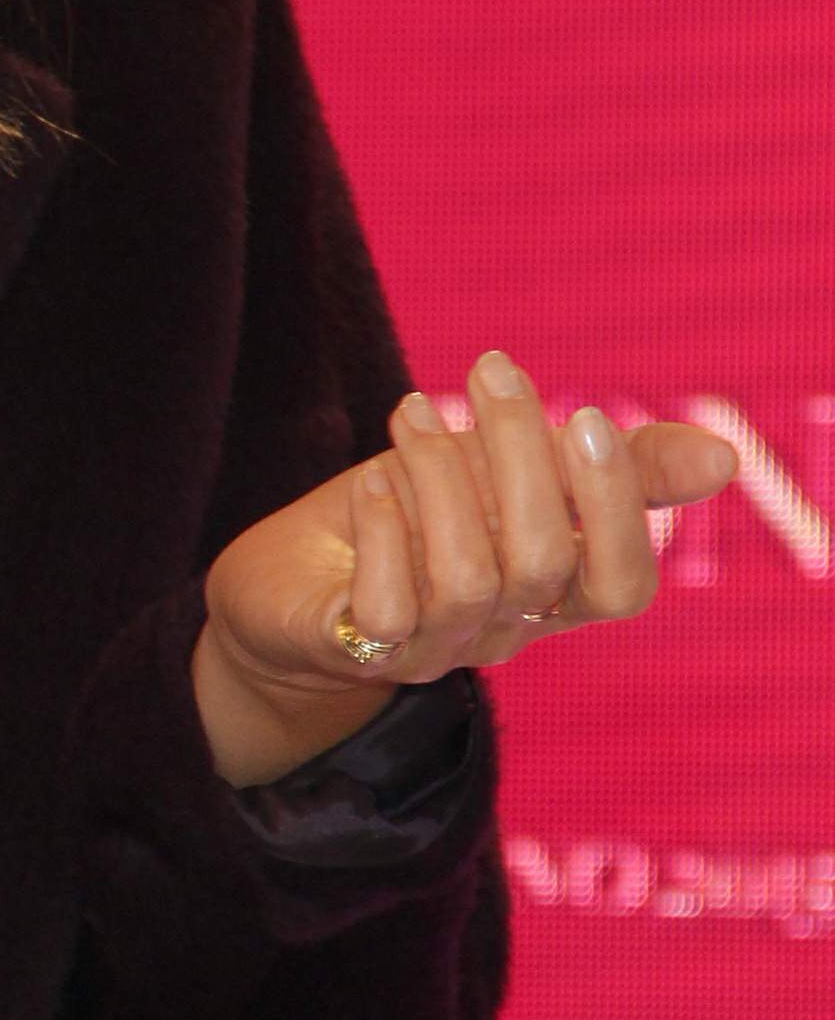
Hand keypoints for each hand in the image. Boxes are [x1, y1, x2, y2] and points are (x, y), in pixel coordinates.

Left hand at [194, 348, 738, 779]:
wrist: (291, 585)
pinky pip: (385, 609)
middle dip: (520, 455)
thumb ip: (615, 472)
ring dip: (441, 477)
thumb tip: (727, 458)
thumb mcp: (512, 477)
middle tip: (491, 371)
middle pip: (542, 563)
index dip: (616, 508)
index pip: (622, 586)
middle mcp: (501, 631)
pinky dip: (385, 531)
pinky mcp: (354, 648)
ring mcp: (430, 648)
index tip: (586, 415)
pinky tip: (374, 481)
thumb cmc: (419, 520)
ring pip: (466, 578)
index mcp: (553, 596)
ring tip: (412, 413)